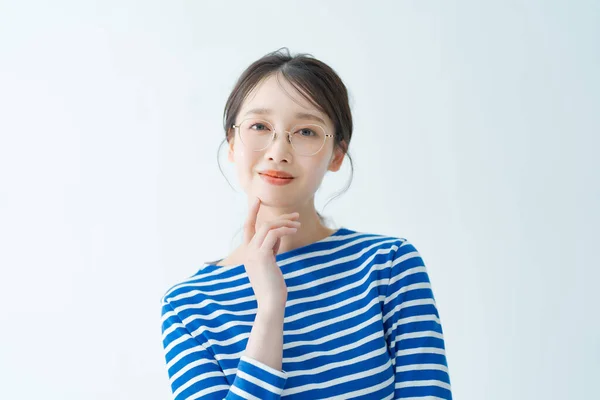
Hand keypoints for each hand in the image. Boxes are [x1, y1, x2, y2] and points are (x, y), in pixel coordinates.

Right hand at [242, 196, 299, 313]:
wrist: (270, 303)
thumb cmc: (273, 287)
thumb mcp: (271, 264)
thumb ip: (271, 248)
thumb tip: (279, 235)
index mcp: (248, 253)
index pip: (248, 227)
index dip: (252, 212)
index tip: (258, 200)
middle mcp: (247, 251)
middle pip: (261, 224)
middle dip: (280, 218)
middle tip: (296, 216)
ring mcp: (253, 253)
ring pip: (268, 227)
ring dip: (285, 223)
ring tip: (298, 224)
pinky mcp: (262, 255)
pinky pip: (273, 234)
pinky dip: (285, 229)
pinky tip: (294, 230)